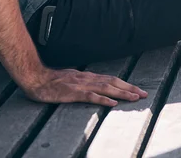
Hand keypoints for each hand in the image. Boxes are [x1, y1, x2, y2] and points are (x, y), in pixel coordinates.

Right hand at [21, 67, 147, 105]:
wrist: (36, 78)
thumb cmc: (52, 81)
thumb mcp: (72, 80)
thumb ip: (84, 83)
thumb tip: (97, 87)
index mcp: (88, 76)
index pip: (111, 79)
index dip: (125, 84)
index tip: (138, 90)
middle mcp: (88, 78)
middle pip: (113, 82)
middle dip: (129, 88)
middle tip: (143, 94)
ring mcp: (81, 85)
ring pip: (106, 88)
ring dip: (121, 93)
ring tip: (134, 97)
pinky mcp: (73, 93)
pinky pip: (90, 96)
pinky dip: (103, 99)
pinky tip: (112, 103)